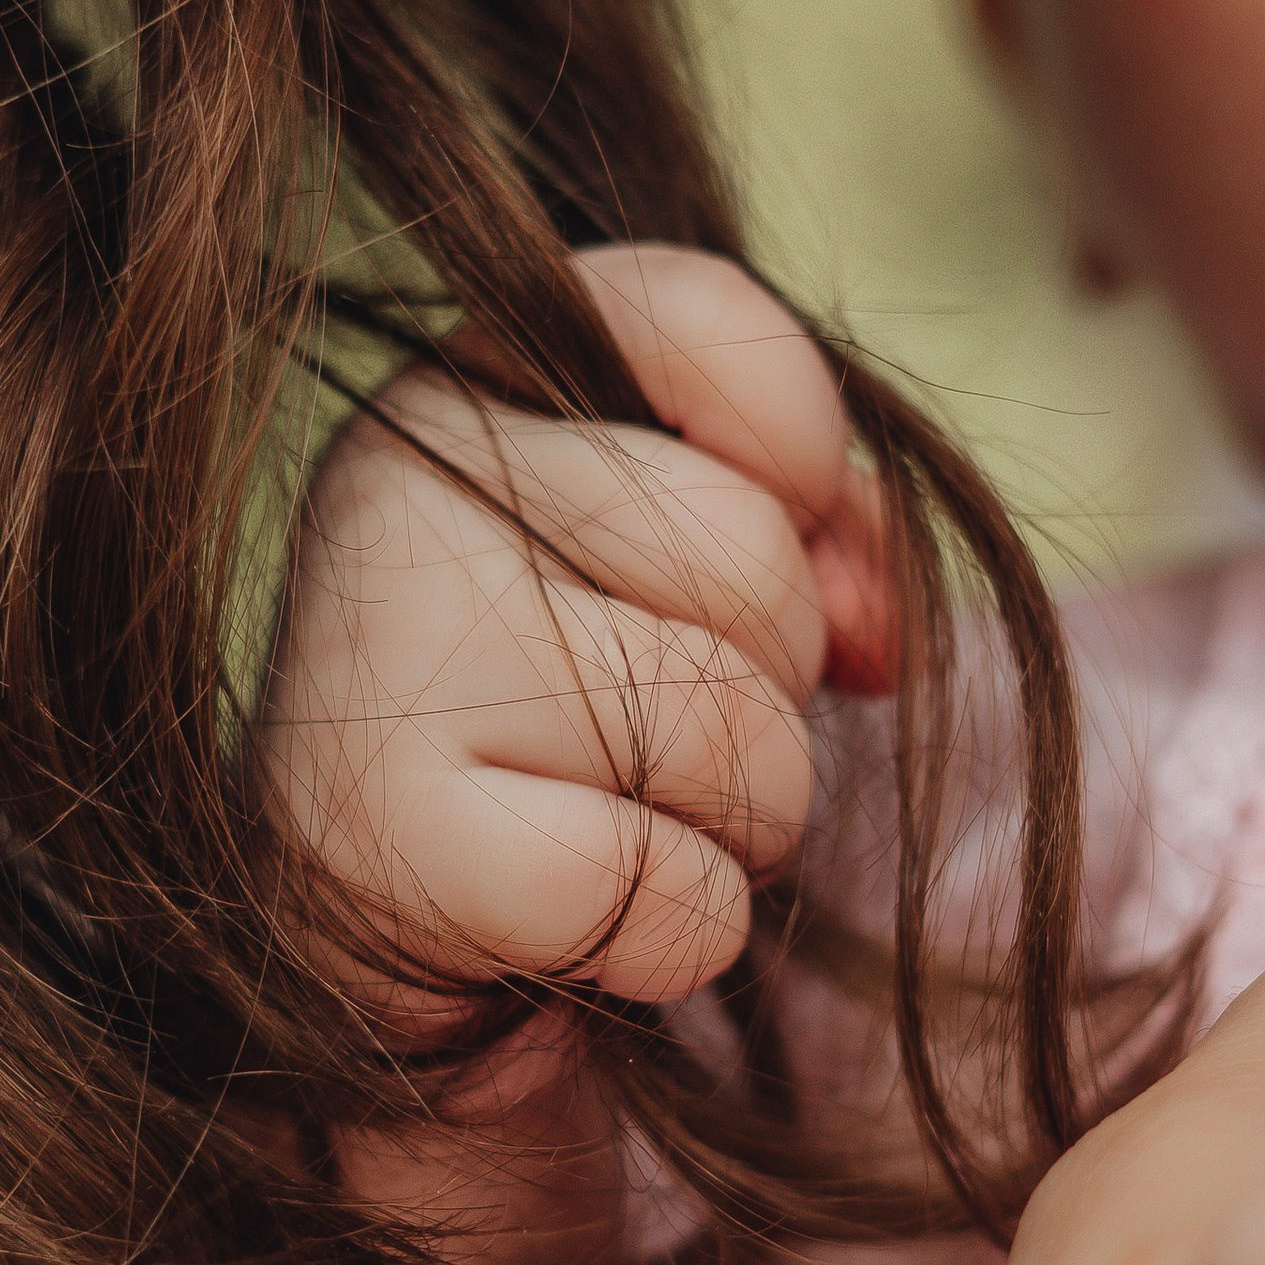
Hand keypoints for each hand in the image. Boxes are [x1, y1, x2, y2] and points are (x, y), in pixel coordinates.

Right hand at [269, 246, 892, 1009]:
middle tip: (656, 733)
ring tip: (615, 823)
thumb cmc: (562, 734)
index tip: (768, 538)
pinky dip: (675, 936)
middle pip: (754, 560)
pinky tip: (576, 924)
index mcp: (463, 389)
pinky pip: (674, 891)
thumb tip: (887, 631)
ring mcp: (379, 655)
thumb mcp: (691, 575)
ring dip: (738, 824)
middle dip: (772, 682)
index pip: (703, 326)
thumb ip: (817, 531)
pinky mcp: (386, 835)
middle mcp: (391, 486)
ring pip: (737, 735)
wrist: (377, 938)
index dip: (797, 458)